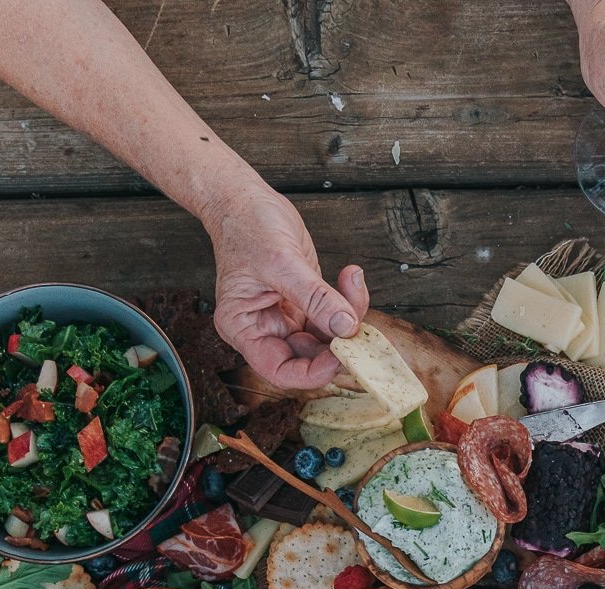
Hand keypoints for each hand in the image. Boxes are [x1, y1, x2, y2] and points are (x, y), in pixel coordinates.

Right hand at [204, 186, 369, 389]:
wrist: (246, 200)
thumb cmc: (247, 226)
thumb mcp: (280, 262)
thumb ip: (315, 297)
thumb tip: (346, 327)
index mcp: (244, 328)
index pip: (280, 370)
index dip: (311, 372)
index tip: (339, 356)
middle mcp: (265, 329)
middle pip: (309, 357)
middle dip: (338, 342)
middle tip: (360, 323)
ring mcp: (287, 317)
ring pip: (327, 337)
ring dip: (348, 316)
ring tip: (352, 282)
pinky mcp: (305, 303)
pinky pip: (333, 315)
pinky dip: (348, 301)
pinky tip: (350, 276)